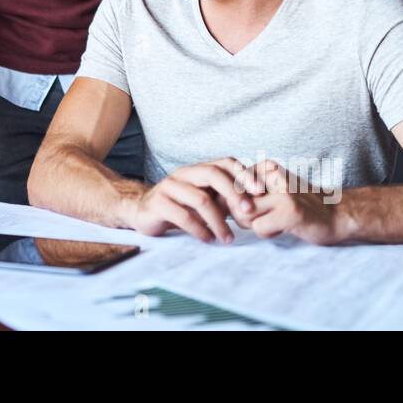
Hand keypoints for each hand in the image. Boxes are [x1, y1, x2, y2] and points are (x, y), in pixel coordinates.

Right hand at [125, 158, 264, 243]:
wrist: (142, 211)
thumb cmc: (180, 206)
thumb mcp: (204, 198)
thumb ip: (225, 197)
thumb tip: (260, 201)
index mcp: (198, 169)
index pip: (224, 162)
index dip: (243, 175)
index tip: (260, 193)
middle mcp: (184, 173)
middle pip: (213, 174)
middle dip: (234, 193)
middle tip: (248, 213)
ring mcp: (169, 186)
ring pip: (200, 199)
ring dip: (219, 222)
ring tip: (228, 239)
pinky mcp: (158, 203)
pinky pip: (183, 216)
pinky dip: (199, 230)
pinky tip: (208, 239)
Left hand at [233, 159, 343, 245]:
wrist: (337, 214)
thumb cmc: (299, 206)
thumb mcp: (270, 192)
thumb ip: (245, 194)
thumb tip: (215, 203)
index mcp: (266, 167)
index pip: (230, 186)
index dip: (234, 203)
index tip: (252, 208)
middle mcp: (272, 175)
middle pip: (233, 201)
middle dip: (242, 216)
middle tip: (266, 217)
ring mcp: (282, 193)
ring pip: (244, 215)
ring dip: (256, 226)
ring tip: (277, 221)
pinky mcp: (290, 211)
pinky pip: (259, 228)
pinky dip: (268, 233)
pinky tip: (285, 227)